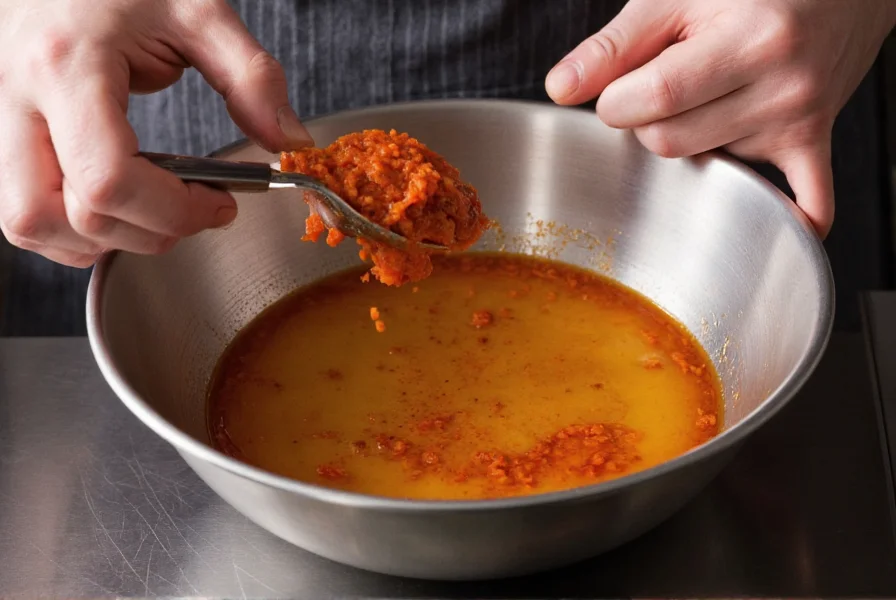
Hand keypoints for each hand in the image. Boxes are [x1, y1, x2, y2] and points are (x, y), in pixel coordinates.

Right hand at [0, 0, 311, 266]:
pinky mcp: (2, 137)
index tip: (222, 204)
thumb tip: (288, 140)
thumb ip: (251, 77)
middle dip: (140, 233)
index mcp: (66, 66)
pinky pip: (22, 216)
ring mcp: (2, 121)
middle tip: (190, 211)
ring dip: (98, 239)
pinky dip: (72, 231)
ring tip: (152, 212)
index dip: (175, 212)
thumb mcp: (197, 13)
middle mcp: (19, 100)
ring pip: (28, 225)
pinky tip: (116, 207)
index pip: (109, 180)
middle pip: (59, 216)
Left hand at [546, 0, 895, 237]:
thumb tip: (560, 89)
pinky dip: (784, 218)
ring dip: (690, 140)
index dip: (615, 101)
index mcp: (747, 41)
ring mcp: (799, 121)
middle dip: (646, 120)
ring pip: (704, 167)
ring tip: (709, 97)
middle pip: (669, 143)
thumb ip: (612, 47)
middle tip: (666, 86)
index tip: (617, 90)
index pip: (652, 101)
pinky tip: (761, 215)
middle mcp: (780, 86)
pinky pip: (807, 204)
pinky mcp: (814, 144)